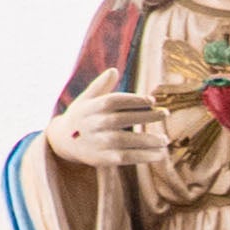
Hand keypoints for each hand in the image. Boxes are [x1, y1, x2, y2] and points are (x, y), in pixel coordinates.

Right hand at [42, 79, 158, 173]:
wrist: (63, 141)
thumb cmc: (81, 116)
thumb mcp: (86, 99)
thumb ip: (101, 86)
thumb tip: (114, 70)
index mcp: (93, 106)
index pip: (115, 100)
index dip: (134, 99)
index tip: (152, 100)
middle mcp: (95, 123)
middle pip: (123, 119)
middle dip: (146, 116)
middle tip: (165, 113)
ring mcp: (99, 141)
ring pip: (127, 140)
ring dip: (149, 140)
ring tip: (165, 139)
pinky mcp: (103, 158)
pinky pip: (127, 157)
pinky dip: (145, 156)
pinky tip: (160, 154)